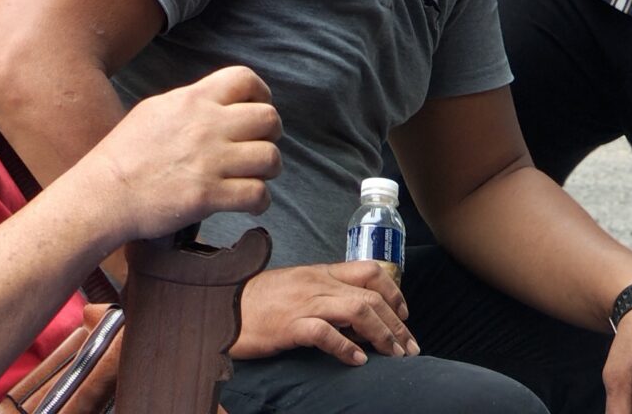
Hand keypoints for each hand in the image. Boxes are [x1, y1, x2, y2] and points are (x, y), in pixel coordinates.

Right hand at [80, 64, 280, 243]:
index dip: (261, 94)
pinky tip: (248, 202)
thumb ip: (191, 104)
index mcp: (192, 100)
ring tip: (254, 176)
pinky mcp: (209, 196)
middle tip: (258, 147)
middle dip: (271, 134)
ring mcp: (209, 161)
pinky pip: (258, 195)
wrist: (106, 191)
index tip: (255, 111)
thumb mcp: (156, 110)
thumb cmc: (125, 152)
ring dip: (269, 170)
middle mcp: (206, 126)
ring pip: (270, 157)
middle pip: (269, 118)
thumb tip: (218, 105)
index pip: (245, 79)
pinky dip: (260, 201)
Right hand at [231, 263, 414, 366]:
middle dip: (397, 324)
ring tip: (394, 356)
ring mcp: (303, 303)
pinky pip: (325, 333)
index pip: (368, 271)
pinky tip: (357, 361)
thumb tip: (356, 314)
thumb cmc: (257, 301)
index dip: (394, 293)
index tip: (405, 316)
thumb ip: (323, 293)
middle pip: (370, 295)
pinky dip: (346, 348)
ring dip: (382, 335)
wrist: (222, 306)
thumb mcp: (295, 288)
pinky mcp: (289, 325)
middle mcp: (315, 283)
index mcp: (318, 272)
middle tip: (409, 348)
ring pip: (357, 310)